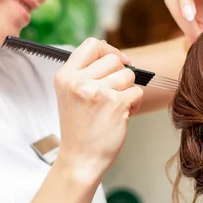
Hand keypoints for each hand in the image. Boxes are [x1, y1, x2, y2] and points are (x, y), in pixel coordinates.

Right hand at [53, 38, 143, 182]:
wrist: (81, 158)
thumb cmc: (80, 128)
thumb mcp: (72, 94)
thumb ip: (87, 73)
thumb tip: (115, 56)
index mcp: (65, 76)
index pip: (92, 45)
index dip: (109, 50)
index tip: (117, 62)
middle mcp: (79, 81)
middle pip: (114, 59)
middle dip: (121, 75)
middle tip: (114, 93)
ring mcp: (97, 92)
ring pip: (129, 75)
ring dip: (128, 90)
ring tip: (116, 106)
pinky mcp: (115, 104)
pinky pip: (137, 92)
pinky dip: (134, 104)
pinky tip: (122, 115)